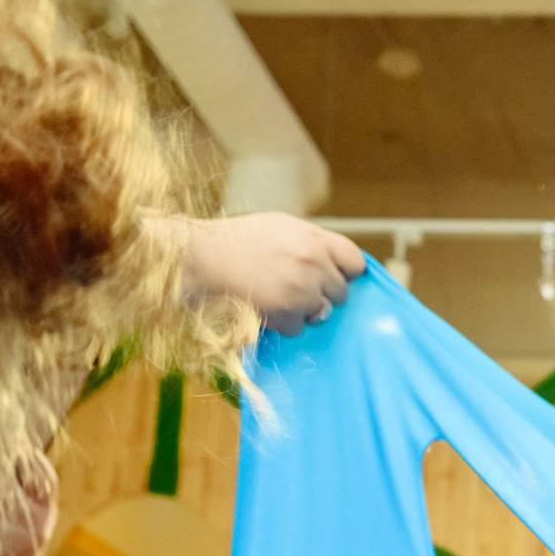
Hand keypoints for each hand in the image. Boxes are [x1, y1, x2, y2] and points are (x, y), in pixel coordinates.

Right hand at [180, 213, 366, 335]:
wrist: (200, 258)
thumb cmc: (235, 241)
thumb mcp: (278, 227)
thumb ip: (310, 242)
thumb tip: (334, 259)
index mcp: (313, 238)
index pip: (355, 261)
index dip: (346, 272)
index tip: (336, 277)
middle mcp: (314, 262)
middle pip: (341, 292)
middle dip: (323, 294)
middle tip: (296, 289)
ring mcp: (303, 290)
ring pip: (322, 312)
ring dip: (303, 310)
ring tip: (275, 296)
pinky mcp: (288, 314)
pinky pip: (299, 328)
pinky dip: (283, 323)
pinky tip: (263, 307)